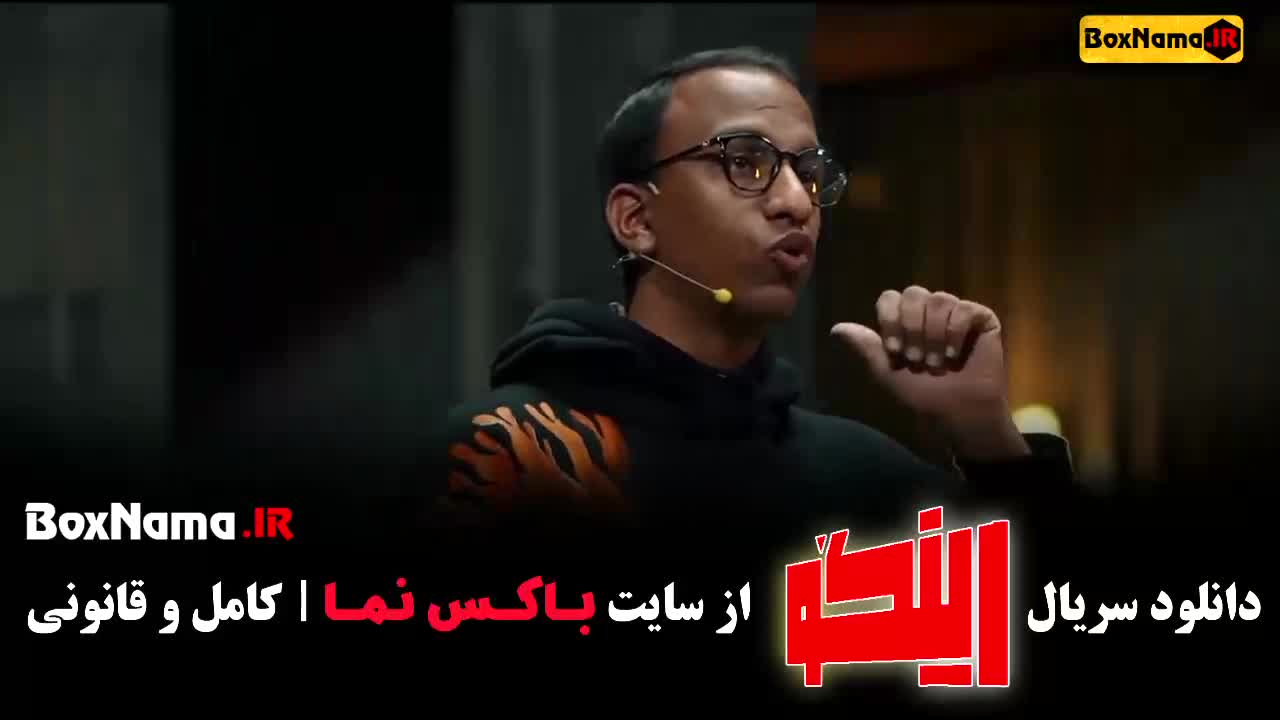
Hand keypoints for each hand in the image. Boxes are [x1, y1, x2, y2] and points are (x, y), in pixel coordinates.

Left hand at [831, 285, 1029, 460]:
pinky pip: (965, 308)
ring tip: (936, 363)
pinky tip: (954, 354)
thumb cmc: (923, 394)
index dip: (890, 321)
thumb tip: (836, 328)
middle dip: (912, 329)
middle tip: (916, 360)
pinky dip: (955, 333)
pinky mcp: (982, 318)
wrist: (957, 412)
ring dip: (933, 335)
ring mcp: (956, 312)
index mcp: (906, 319)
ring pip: (939, 299)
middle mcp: (930, 310)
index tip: (895, 351)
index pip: (890, 297)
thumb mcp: (887, 372)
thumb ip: (866, 347)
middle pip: (913, 293)